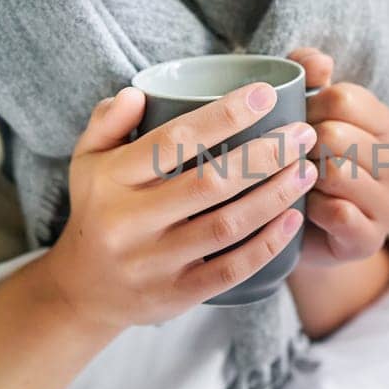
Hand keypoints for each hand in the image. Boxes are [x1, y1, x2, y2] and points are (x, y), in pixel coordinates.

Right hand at [40, 84, 317, 328]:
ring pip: (226, 227)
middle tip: (303, 134)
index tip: (265, 94)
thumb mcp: (87, 161)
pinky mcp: (174, 296)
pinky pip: (229, 271)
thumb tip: (138, 93)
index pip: (173, 141)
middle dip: (264, 156)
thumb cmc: (98, 210)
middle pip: (209, 184)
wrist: (82, 291)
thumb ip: (108, 121)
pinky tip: (292, 219)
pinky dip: (266, 245)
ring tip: (306, 170)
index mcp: (111, 180)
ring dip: (274, 196)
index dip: (224, 116)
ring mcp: (153, 263)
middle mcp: (129, 222)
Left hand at [287, 48, 388, 265]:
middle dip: (300, 145)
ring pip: (336, 174)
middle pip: (336, 135)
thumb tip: (321, 62)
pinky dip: (311, 209)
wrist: (305, 232)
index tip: (293, 121)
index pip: (343, 98)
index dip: (306, 107)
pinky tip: (304, 210)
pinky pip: (337, 213)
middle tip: (289, 156)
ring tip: (295, 181)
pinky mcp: (370, 239)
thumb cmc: (306, 164)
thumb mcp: (306, 113)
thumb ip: (309, 75)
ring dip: (303, 178)